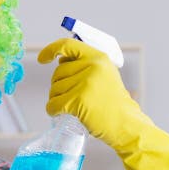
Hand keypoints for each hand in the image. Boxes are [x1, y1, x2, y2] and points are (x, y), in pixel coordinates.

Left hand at [38, 37, 168, 169]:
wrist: (126, 124)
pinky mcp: (78, 100)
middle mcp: (92, 66)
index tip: (42, 59)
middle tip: (70, 97)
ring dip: (56, 99)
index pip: (68, 45)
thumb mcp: (105, 74)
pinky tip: (59, 113)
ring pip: (54, 89)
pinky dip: (52, 110)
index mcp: (99, 57)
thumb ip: (86, 65)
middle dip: (58, 86)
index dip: (51, 50)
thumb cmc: (113, 103)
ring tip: (70, 106)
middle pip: (58, 73)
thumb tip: (61, 60)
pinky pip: (53, 104)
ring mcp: (85, 83)